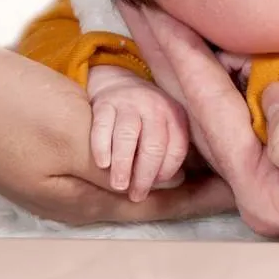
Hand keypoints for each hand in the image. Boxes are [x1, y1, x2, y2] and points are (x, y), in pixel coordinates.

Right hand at [0, 47, 233, 224]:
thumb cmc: (6, 113)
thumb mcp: (66, 140)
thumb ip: (118, 166)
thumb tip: (163, 183)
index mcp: (87, 200)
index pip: (161, 205)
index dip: (203, 197)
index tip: (242, 190)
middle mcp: (84, 192)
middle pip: (153, 192)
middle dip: (195, 181)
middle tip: (238, 165)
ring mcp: (72, 170)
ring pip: (138, 170)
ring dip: (173, 161)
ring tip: (211, 147)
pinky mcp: (65, 145)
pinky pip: (121, 149)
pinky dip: (148, 142)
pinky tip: (161, 129)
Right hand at [88, 66, 187, 200]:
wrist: (118, 84)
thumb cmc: (145, 119)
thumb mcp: (165, 128)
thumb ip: (169, 153)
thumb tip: (177, 181)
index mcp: (175, 115)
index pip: (176, 148)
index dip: (167, 171)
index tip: (156, 186)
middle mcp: (155, 106)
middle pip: (153, 145)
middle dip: (144, 175)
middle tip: (136, 195)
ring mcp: (130, 101)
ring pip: (127, 135)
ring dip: (123, 164)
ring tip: (119, 185)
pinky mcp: (105, 102)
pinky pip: (103, 126)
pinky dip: (101, 146)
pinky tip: (102, 164)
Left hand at [120, 7, 278, 246]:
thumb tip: (269, 96)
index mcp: (269, 185)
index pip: (207, 111)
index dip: (174, 56)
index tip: (146, 8)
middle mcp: (269, 169)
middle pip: (202, 101)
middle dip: (167, 48)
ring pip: (226, 93)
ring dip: (196, 49)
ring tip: (167, 9)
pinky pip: (259, 89)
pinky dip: (236, 57)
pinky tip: (225, 35)